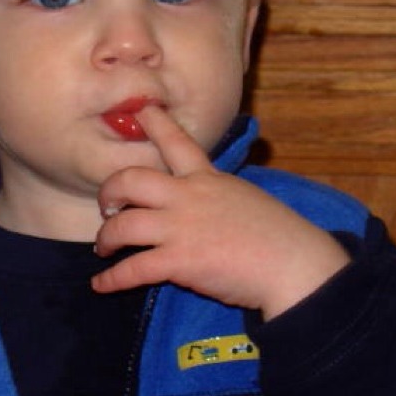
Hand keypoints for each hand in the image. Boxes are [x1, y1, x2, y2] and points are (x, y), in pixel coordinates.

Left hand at [92, 106, 349, 319]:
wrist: (294, 265)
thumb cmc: (279, 235)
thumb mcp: (245, 198)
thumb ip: (216, 194)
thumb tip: (202, 202)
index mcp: (208, 178)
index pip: (177, 142)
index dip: (154, 123)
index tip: (140, 111)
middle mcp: (188, 196)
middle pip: (130, 179)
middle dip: (110, 191)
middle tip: (107, 206)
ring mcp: (181, 228)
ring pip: (123, 225)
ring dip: (106, 238)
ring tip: (103, 248)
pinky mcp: (179, 261)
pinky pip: (133, 269)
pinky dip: (112, 279)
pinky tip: (101, 284)